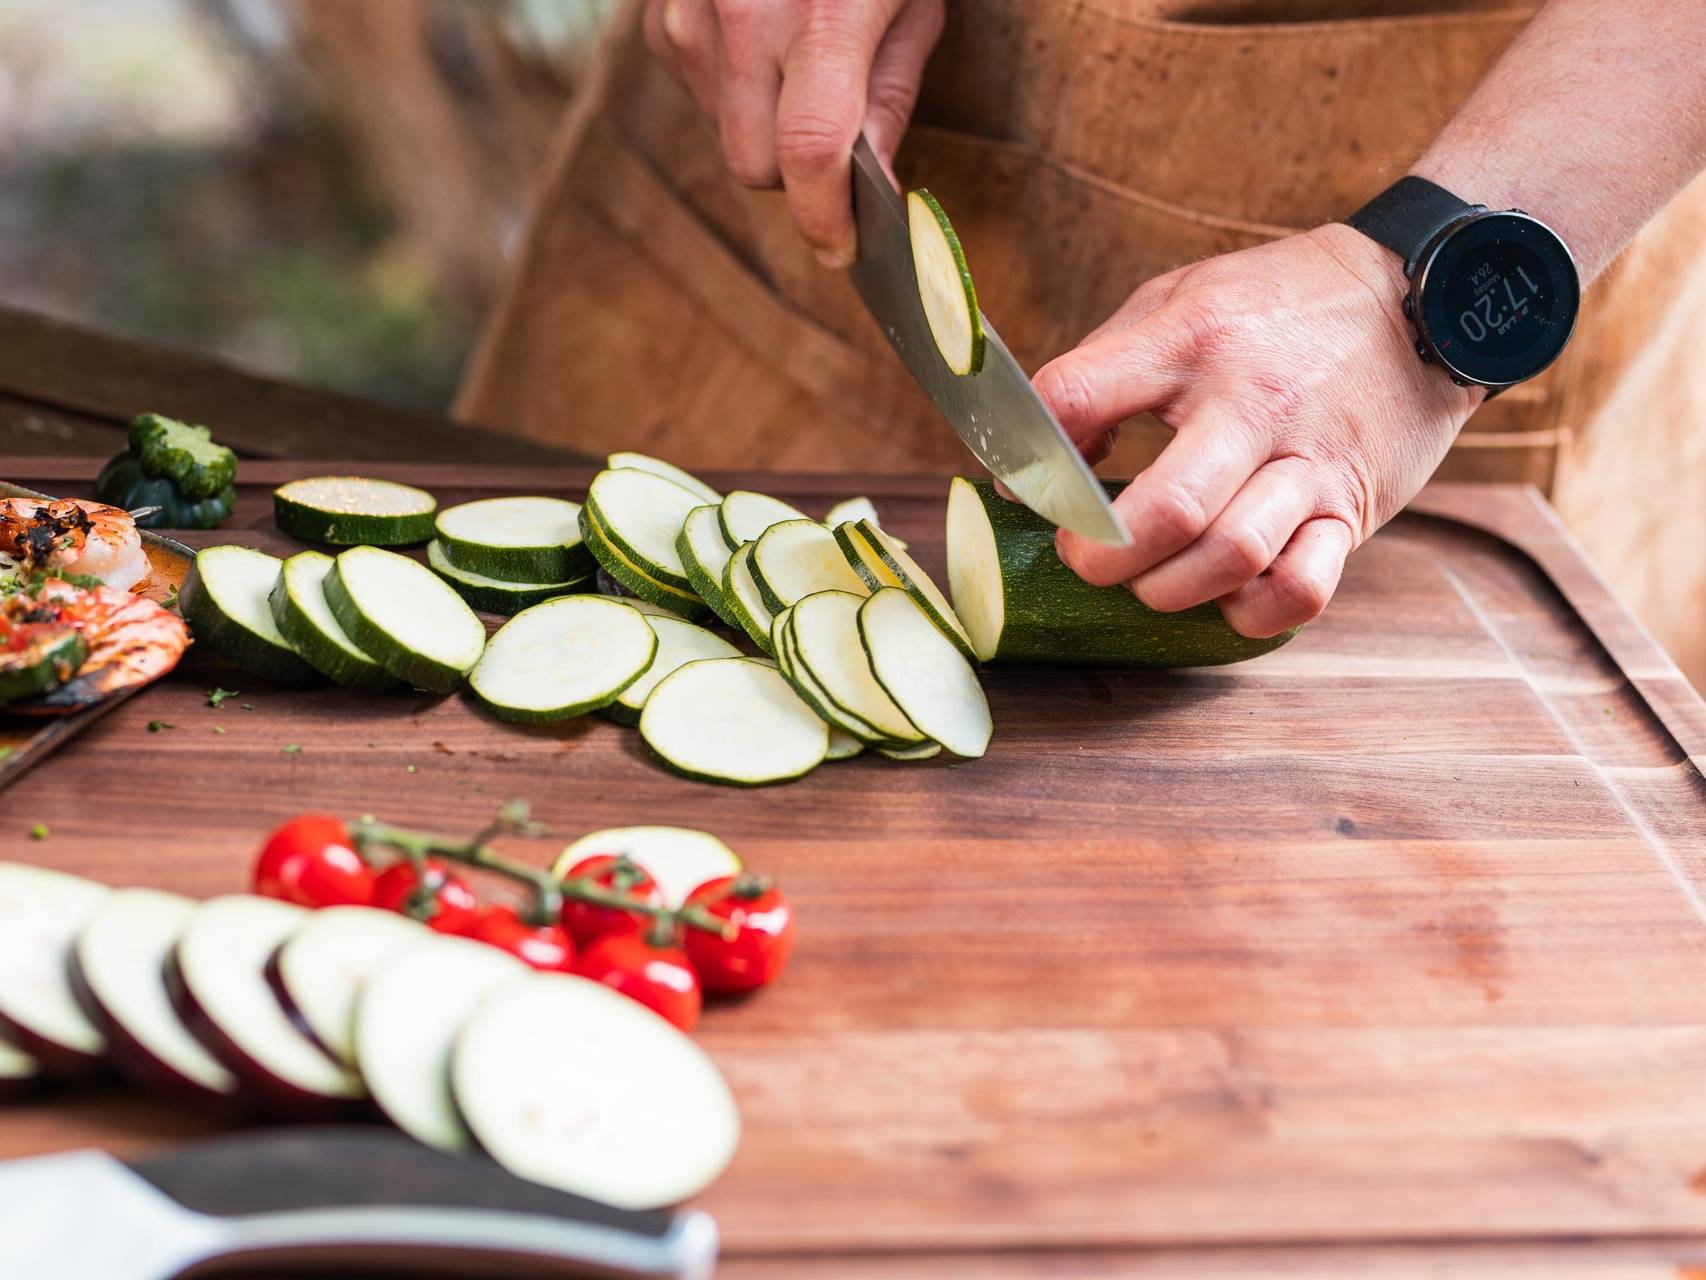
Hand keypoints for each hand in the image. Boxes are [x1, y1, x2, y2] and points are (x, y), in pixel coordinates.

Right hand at [644, 0, 943, 267]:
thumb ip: (892, 89)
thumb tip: (872, 179)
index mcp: (820, 17)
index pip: (808, 152)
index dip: (825, 217)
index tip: (843, 249)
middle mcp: (740, 21)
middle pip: (753, 165)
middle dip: (795, 174)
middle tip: (838, 145)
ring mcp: (688, 19)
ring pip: (721, 134)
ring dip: (764, 126)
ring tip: (803, 62)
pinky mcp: (658, 17)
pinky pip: (695, 91)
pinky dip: (732, 87)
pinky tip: (763, 40)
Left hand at [1033, 224, 1482, 638]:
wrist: (1427, 297)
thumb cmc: (1277, 308)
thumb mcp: (1177, 301)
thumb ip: (1098, 373)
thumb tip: (1035, 465)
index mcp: (1190, 341)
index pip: (1075, 399)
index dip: (1029, 458)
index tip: (1026, 487)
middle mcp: (1252, 404)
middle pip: (1165, 510)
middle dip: (1102, 556)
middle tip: (1086, 559)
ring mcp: (1309, 463)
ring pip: (1232, 558)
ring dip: (1170, 589)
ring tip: (1151, 578)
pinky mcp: (1354, 510)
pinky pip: (1302, 589)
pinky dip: (1252, 611)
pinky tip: (1227, 594)